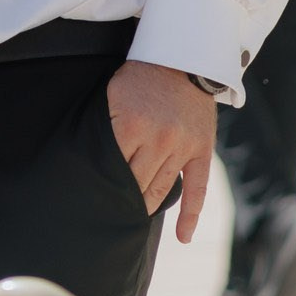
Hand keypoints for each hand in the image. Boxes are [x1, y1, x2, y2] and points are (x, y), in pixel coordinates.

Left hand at [105, 60, 214, 242]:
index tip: (94, 198)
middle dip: (122, 198)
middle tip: (109, 213)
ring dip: (146, 205)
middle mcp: (158, 139)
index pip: (113, 167)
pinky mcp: (202, 150)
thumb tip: (95, 161)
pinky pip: (197, 189)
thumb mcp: (115, 96)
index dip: (104, 184)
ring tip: (132, 218)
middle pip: (135, 183)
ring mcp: (182, 147)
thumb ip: (108, 128)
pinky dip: (190, 215)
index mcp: (131, 125)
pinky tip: (182, 237)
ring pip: (161, 189)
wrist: (183, 58)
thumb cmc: (141, 78)